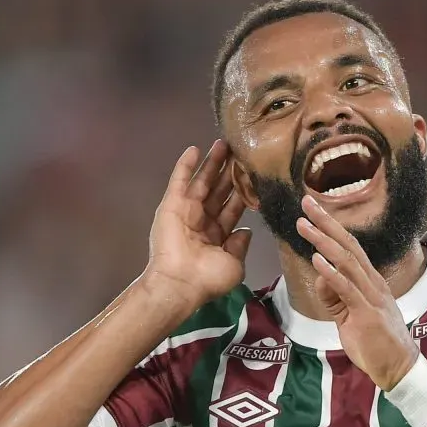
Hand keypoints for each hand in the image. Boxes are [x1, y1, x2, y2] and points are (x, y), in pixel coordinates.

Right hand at [144, 140, 251, 308]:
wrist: (180, 282)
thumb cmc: (208, 278)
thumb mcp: (234, 265)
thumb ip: (240, 246)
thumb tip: (246, 231)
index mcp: (218, 236)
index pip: (233, 208)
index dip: (243, 191)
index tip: (255, 174)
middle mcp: (203, 221)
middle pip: (219, 190)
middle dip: (230, 172)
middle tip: (241, 151)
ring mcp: (186, 211)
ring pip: (202, 181)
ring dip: (212, 163)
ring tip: (224, 143)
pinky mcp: (171, 204)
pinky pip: (179, 181)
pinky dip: (185, 165)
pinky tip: (194, 149)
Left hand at [296, 195, 418, 389]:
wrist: (398, 367)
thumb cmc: (375, 342)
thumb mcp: (348, 316)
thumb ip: (334, 297)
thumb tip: (320, 276)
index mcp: (370, 281)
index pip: (349, 247)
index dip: (331, 227)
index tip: (313, 210)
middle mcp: (372, 282)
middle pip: (347, 245)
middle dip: (326, 222)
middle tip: (306, 202)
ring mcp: (371, 296)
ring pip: (346, 262)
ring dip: (323, 241)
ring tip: (305, 225)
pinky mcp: (366, 314)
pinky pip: (347, 289)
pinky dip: (331, 273)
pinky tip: (317, 260)